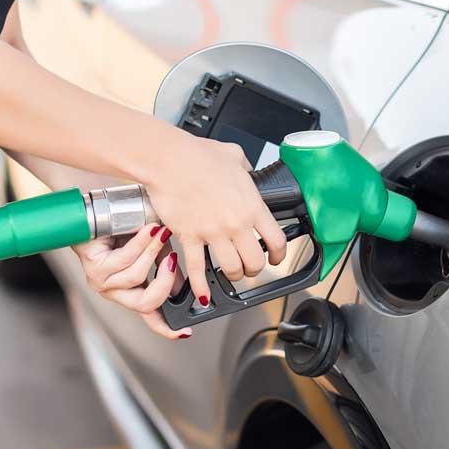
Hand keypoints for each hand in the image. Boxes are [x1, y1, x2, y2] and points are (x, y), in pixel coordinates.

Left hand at [73, 224, 189, 339]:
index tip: (185, 332)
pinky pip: (124, 259)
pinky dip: (141, 243)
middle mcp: (115, 292)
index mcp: (130, 291)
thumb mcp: (154, 250)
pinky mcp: (94, 268)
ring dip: (153, 252)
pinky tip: (149, 231)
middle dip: (164, 282)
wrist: (96, 213)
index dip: (167, 328)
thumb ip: (166, 269)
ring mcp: (102, 282)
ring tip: (161, 232)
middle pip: (145, 304)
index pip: (150, 316)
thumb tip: (181, 287)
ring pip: (136, 277)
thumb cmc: (122, 230)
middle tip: (173, 260)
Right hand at [142, 136, 286, 306]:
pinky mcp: (189, 237)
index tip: (276, 257)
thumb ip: (246, 169)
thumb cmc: (198, 155)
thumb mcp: (234, 156)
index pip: (277, 240)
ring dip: (233, 275)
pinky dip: (200, 286)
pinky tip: (203, 294)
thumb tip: (247, 173)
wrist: (168, 160)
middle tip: (250, 266)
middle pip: (255, 262)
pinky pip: (197, 270)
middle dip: (254, 267)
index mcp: (252, 205)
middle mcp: (236, 223)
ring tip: (230, 273)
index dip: (280, 254)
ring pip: (231, 270)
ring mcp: (212, 233)